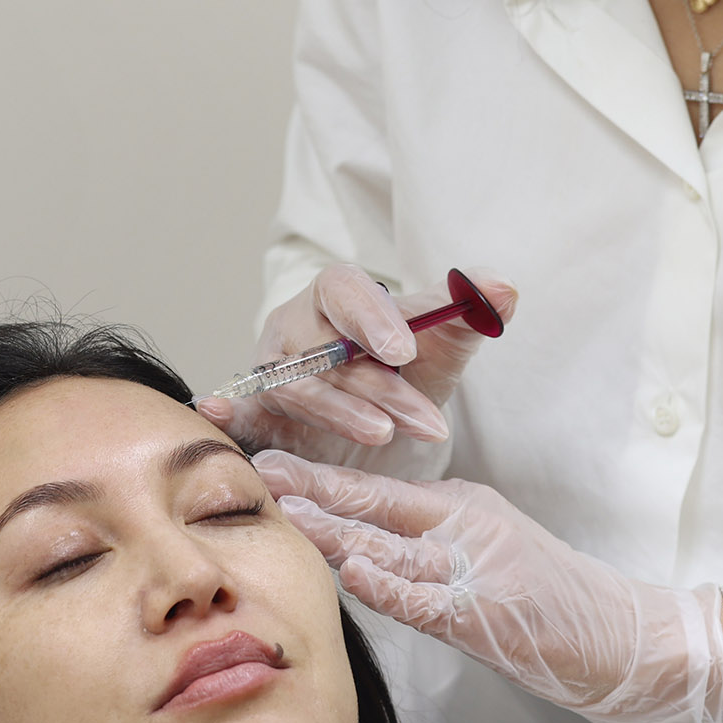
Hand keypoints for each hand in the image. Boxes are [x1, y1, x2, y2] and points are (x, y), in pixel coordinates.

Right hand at [197, 265, 514, 458]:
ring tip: (381, 435)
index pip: (347, 291)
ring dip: (340, 413)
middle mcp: (297, 326)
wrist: (377, 420)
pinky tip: (219, 410)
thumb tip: (503, 288)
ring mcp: (272, 370)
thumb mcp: (441, 346)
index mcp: (338, 294)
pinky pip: (242, 411)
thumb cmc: (404, 370)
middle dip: (378, 386)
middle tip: (424, 419)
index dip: (372, 318)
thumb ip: (471, 314)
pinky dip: (229, 411)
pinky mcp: (258, 413)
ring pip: (298, 388)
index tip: (405, 349)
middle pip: (327, 348)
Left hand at [257, 451, 722, 722]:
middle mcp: (464, 525)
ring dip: (330, 524)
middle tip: (252, 467)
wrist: (629, 640)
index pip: (378, 488)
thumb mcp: (488, 561)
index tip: (266, 462)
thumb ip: (430, 552)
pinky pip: (426, 595)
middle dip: (310, 486)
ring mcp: (476, 564)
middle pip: (374, 501)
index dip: (320, 476)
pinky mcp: (488, 609)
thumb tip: (364, 555)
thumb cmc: (557, 609)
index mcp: (462, 507)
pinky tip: (349, 569)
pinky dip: (386, 582)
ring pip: (390, 539)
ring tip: (280, 507)